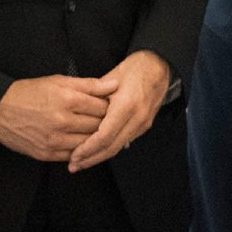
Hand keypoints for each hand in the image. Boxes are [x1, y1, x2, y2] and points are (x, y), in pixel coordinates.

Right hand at [0, 74, 111, 161]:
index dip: (108, 106)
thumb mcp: (58, 81)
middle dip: (103, 122)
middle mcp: (62, 121)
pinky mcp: (46, 154)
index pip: (103, 107)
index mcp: (67, 99)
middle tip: (103, 119)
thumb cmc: (29, 92)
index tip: (107, 106)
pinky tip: (78, 141)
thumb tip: (114, 84)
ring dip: (93, 137)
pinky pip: (73, 155)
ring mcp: (54, 140)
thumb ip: (89, 84)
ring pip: (88, 143)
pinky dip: (79, 149)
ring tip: (91, 129)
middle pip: (98, 126)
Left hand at [68, 50, 169, 171]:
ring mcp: (143, 123)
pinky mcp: (145, 125)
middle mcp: (137, 117)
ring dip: (99, 157)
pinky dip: (109, 148)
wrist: (158, 65)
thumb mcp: (110, 78)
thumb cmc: (133, 68)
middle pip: (111, 147)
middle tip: (74, 166)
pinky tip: (97, 152)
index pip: (104, 136)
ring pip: (118, 147)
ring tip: (82, 162)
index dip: (87, 149)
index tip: (73, 155)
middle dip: (91, 159)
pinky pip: (125, 141)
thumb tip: (76, 114)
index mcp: (126, 105)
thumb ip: (94, 97)